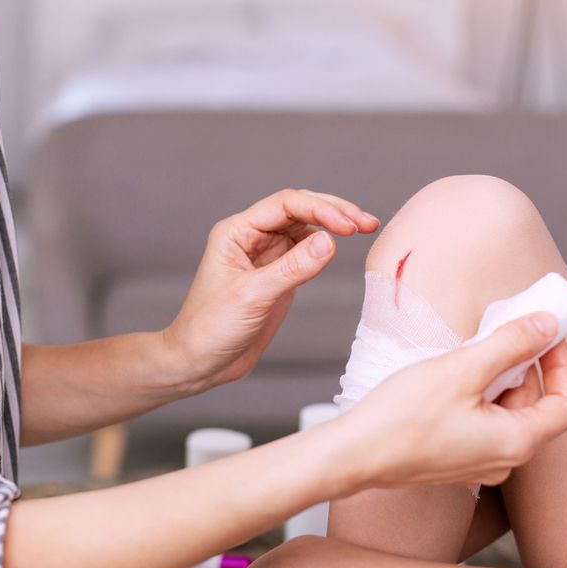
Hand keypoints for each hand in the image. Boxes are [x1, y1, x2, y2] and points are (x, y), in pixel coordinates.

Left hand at [163, 189, 377, 390]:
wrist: (200, 362)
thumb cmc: (210, 328)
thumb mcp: (252, 297)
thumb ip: (292, 268)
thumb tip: (330, 241)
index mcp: (237, 232)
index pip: (285, 205)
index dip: (320, 209)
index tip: (348, 226)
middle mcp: (252, 237)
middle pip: (299, 209)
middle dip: (334, 211)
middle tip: (366, 223)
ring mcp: (266, 255)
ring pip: (306, 227)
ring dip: (334, 226)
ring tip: (364, 229)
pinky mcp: (278, 274)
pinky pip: (306, 251)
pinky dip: (327, 247)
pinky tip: (341, 247)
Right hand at [343, 313, 566, 489]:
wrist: (353, 455)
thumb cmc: (403, 418)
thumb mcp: (463, 369)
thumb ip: (511, 344)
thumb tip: (548, 325)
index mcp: (517, 443)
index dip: (563, 365)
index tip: (547, 334)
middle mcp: (506, 460)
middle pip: (536, 404)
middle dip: (526, 364)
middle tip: (503, 328)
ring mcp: (481, 463)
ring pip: (508, 411)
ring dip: (499, 377)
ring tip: (472, 349)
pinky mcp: (458, 459)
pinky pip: (485, 422)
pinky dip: (480, 394)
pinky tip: (454, 374)